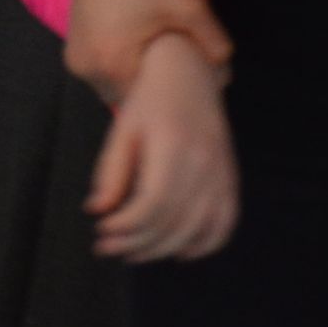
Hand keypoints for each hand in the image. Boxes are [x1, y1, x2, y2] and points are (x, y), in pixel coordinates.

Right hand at [64, 0, 230, 102]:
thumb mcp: (189, 5)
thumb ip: (213, 42)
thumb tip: (224, 73)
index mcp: (115, 67)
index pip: (150, 102)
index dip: (170, 94)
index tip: (186, 80)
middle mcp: (90, 73)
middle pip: (130, 97)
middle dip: (151, 86)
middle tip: (171, 67)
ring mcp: (77, 62)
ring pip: (113, 85)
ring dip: (132, 76)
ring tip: (152, 56)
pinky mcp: (72, 50)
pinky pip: (101, 70)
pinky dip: (117, 64)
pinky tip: (132, 47)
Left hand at [88, 32, 239, 262]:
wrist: (188, 73)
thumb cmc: (150, 101)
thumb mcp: (123, 129)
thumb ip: (111, 172)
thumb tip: (97, 212)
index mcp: (172, 145)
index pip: (152, 204)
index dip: (125, 226)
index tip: (101, 231)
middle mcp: (203, 161)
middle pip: (173, 222)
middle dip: (137, 243)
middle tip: (108, 248)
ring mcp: (221, 171)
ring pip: (197, 229)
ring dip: (163, 249)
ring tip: (134, 252)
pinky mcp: (230, 177)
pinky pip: (225, 222)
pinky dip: (205, 244)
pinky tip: (179, 251)